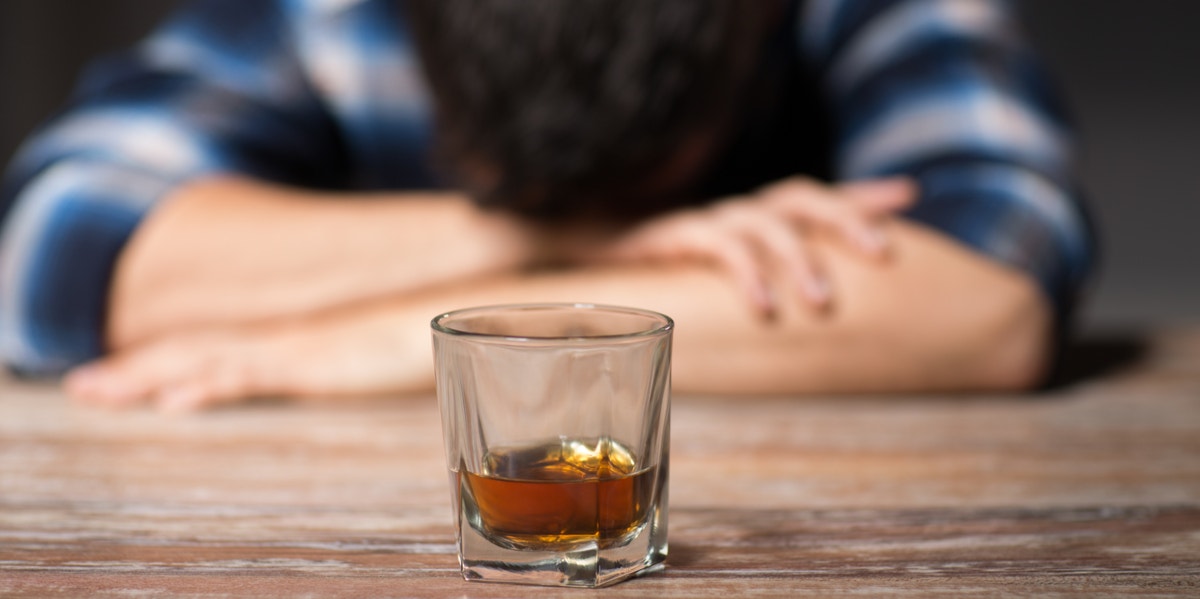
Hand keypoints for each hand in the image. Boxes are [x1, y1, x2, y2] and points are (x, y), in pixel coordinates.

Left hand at [63, 309, 431, 411]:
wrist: (459, 304)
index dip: (164, 359)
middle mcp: (283, 334)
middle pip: (192, 348)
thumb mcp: (373, 354)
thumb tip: (342, 370)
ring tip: (95, 391)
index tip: (123, 374)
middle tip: (83, 386)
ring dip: (146, 375)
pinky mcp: (315, 360)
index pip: (214, 346)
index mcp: (292, 335)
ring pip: (203, 357)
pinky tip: (173, 403)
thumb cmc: (423, 330)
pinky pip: (249, 373)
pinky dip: (207, 386)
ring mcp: (295, 344)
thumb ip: (348, 361)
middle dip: (133, 367)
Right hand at [558, 176, 916, 315]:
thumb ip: (753, 298)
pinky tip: (764, 307)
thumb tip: (814, 331)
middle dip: (844, 220)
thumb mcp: (710, 297)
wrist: (569, 271)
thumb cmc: (650, 293)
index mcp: (746, 223)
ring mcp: (696, 223)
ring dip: (795, 258)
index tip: (907, 197)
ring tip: (819, 303)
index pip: (810, 198)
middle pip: (796, 198)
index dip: (856, 196)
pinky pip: (712, 243)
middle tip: (883, 256)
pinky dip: (744, 271)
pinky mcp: (663, 238)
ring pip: (759, 222)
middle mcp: (727, 215)